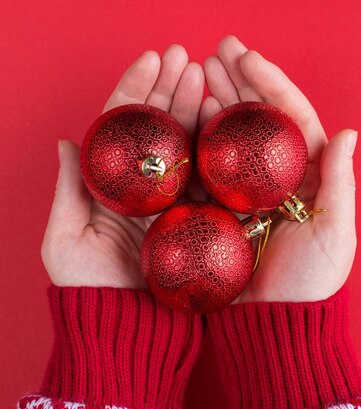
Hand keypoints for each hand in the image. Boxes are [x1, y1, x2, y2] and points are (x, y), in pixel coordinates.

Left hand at [42, 45, 203, 287]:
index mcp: (111, 183)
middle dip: (172, 89)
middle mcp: (145, 186)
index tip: (154, 58)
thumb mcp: (66, 241)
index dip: (137, 88)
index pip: (123, 125)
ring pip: (188, 146)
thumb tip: (66, 141)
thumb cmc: (91, 288)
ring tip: (209, 80)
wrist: (130, 329)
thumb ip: (69, 191)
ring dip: (197, 110)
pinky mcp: (200, 219)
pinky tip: (226, 126)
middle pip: (159, 127)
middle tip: (188, 58)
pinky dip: (219, 153)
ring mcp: (175, 200)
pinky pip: (211, 180)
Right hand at [201, 36, 357, 302]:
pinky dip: (196, 142)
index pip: (291, 117)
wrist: (275, 323)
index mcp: (309, 174)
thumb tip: (348, 131)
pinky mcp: (222, 209)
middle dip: (239, 83)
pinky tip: (184, 117)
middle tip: (216, 52)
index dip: (271, 84)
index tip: (247, 56)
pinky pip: (208, 169)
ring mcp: (248, 191)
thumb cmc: (312, 283)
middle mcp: (278, 176)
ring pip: (231, 137)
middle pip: (259, 119)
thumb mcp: (335, 232)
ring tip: (198, 73)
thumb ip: (339, 181)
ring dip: (216, 103)